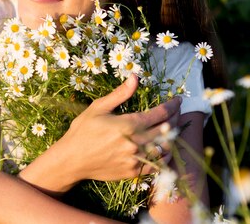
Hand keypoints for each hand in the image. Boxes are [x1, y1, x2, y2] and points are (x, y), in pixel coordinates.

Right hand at [53, 74, 180, 182]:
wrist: (72, 160)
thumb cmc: (83, 130)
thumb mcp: (99, 108)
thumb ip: (120, 94)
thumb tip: (135, 77)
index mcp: (128, 125)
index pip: (160, 113)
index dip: (172, 105)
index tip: (178, 100)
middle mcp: (135, 143)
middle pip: (166, 129)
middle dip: (175, 117)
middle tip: (177, 111)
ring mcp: (136, 160)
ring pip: (165, 147)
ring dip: (173, 136)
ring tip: (173, 127)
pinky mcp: (134, 173)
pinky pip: (157, 165)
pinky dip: (165, 155)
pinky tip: (164, 147)